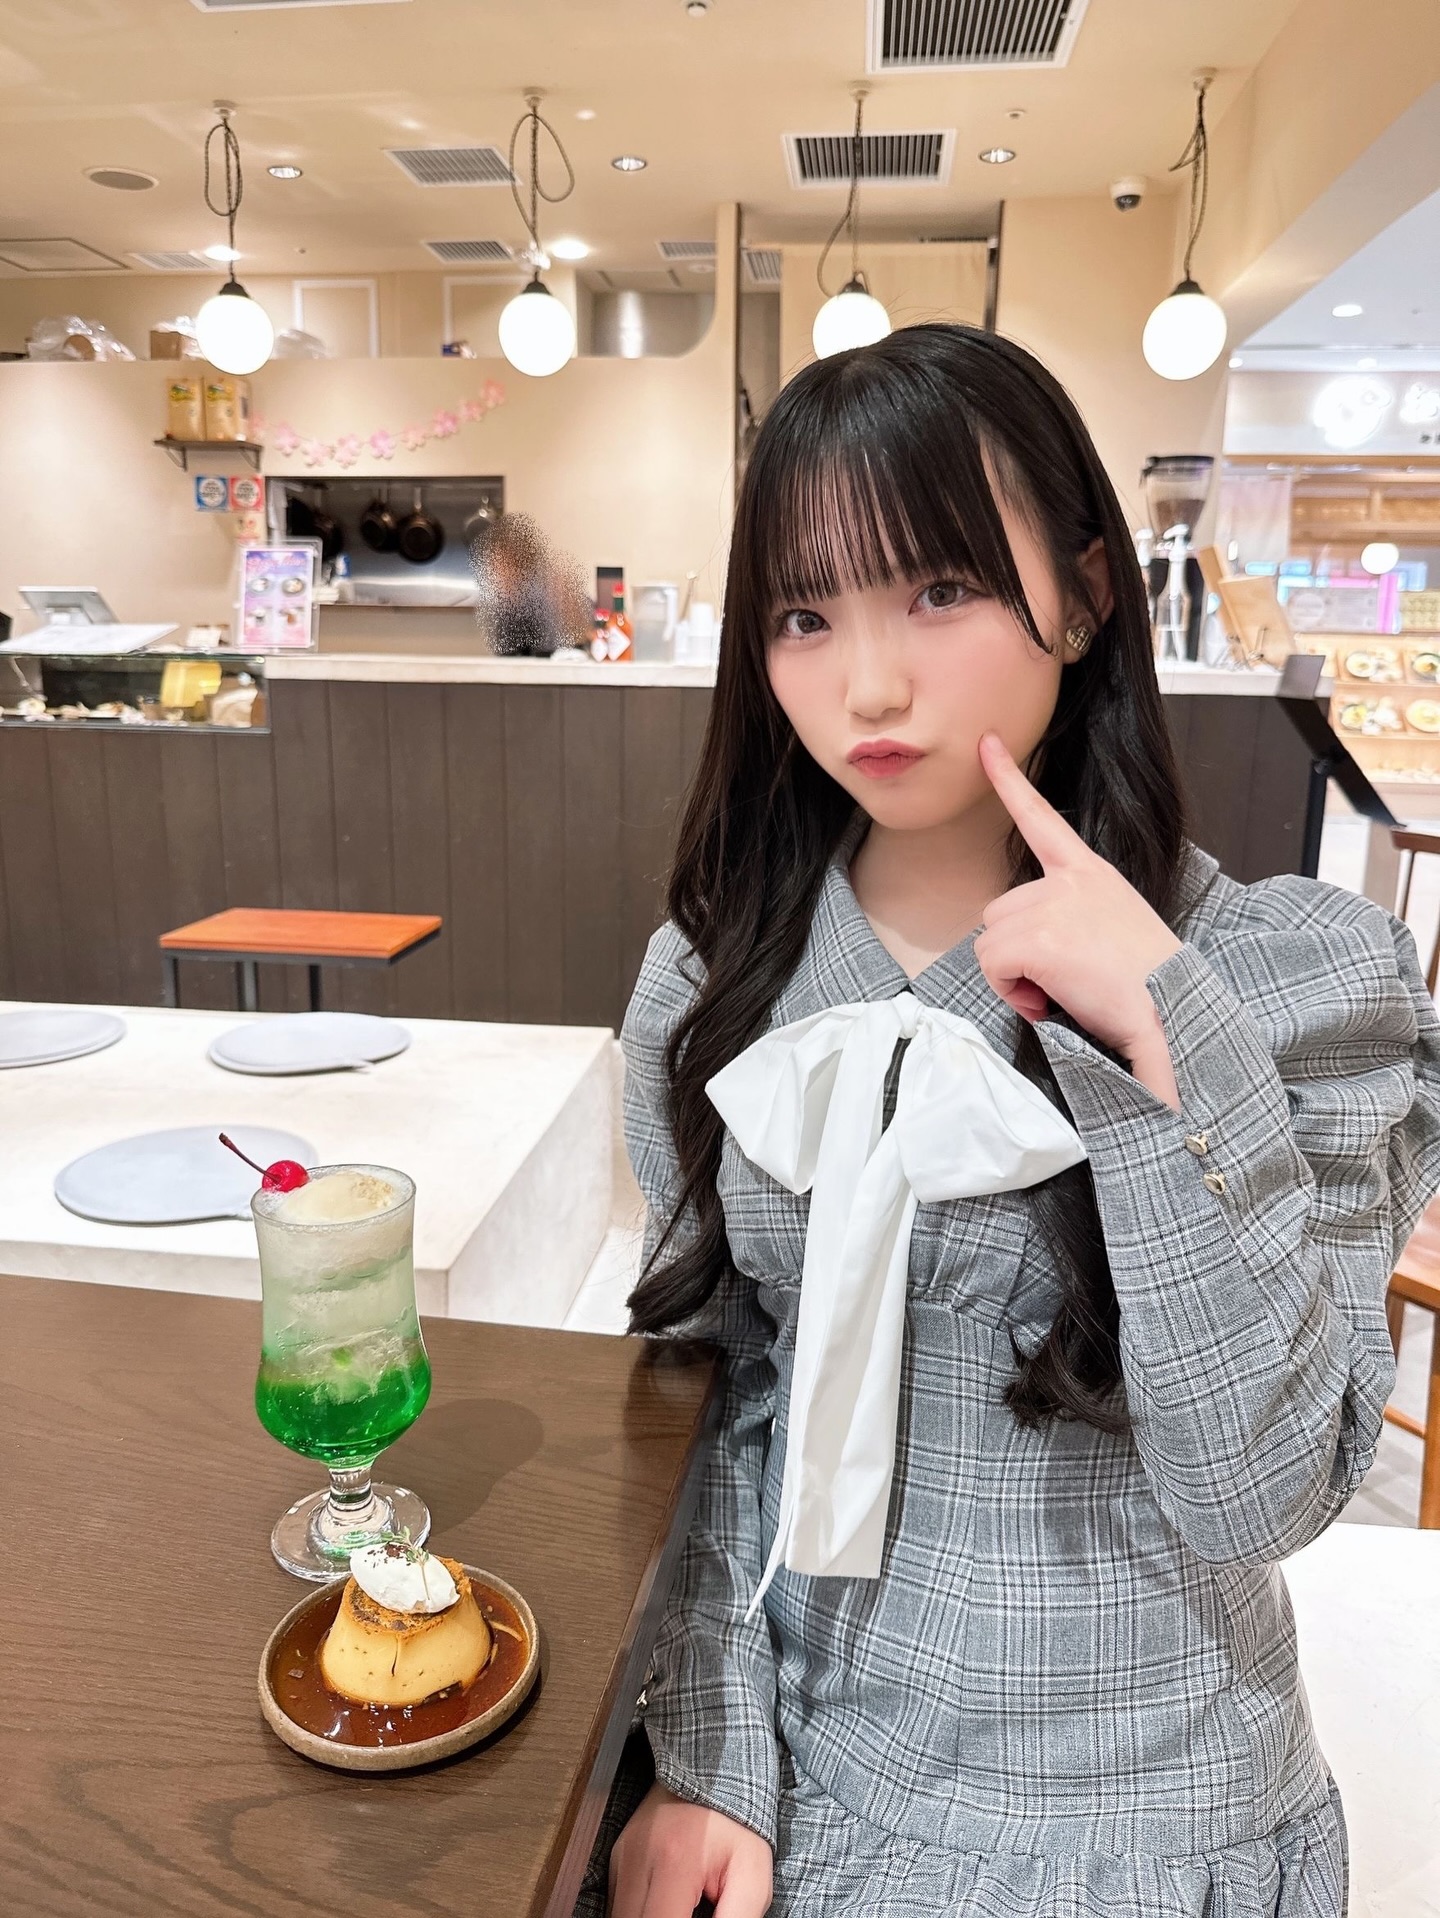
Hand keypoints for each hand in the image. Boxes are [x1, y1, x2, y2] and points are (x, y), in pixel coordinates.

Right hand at [609, 1783, 772, 1917]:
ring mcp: (621, 1858)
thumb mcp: (752, 1875)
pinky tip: (667, 1905)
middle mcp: (637, 1861)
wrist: (711, 1769)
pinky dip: (640, 1914)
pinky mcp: (616, 1859)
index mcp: (674, 1863)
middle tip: (692, 1909)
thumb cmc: (737, 1824)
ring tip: (680, 1905)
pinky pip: (618, 1905)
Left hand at [975, 732, 1181, 1109]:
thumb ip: (1073, 914)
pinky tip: (1049, 1001)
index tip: (987, 743)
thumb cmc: (1148, 984)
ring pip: (990, 942)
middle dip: (1016, 952)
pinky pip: (992, 966)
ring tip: (1061, 991)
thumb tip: (1036, 943)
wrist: (1172, 1010)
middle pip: (998, 911)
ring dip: (1013, 975)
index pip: (1042, 818)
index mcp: (1090, 872)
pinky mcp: (1037, 939)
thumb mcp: (1115, 925)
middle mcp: (1068, 880)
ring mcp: (1051, 906)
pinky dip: (1011, 992)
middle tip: (1060, 980)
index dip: (1010, 779)